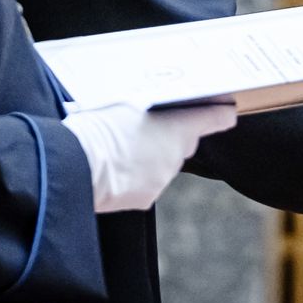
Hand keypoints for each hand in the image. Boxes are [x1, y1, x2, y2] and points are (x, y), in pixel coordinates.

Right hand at [64, 101, 236, 212]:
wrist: (75, 168)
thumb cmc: (99, 128)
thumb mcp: (125, 103)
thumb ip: (148, 107)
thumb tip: (151, 108)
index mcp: (177, 127)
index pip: (214, 118)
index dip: (220, 113)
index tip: (227, 111)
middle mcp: (177, 155)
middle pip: (185, 142)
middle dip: (173, 134)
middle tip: (150, 126)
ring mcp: (162, 179)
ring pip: (164, 164)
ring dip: (152, 156)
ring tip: (123, 148)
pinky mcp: (146, 199)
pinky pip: (148, 183)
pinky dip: (137, 177)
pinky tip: (116, 169)